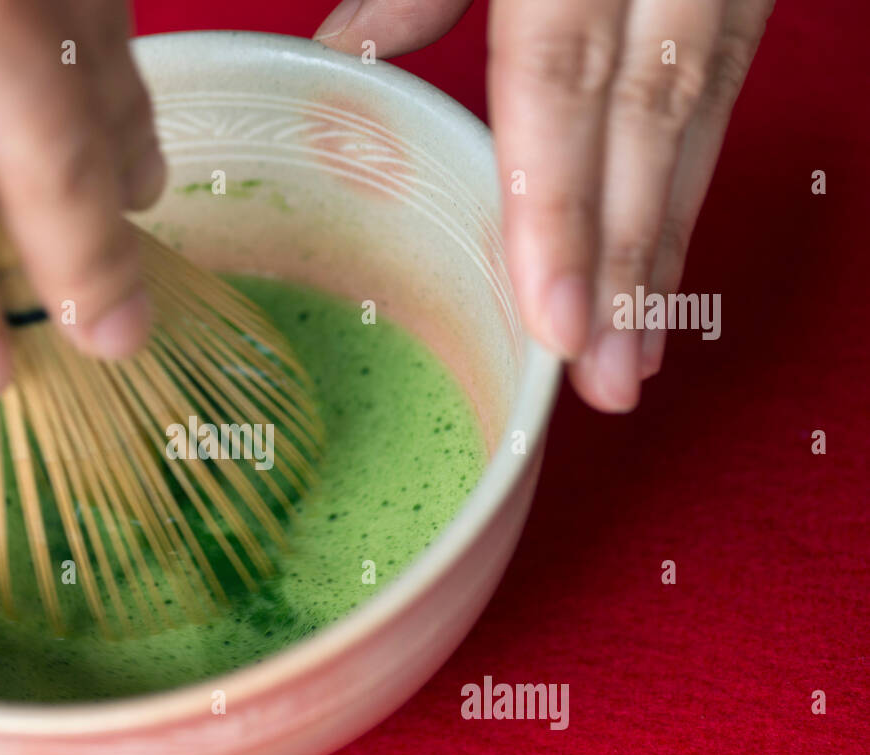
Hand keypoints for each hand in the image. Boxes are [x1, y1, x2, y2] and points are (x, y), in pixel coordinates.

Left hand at [315, 0, 772, 411]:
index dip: (558, 204)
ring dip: (671, 245)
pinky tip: (661, 265)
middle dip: (631, 259)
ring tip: (639, 356)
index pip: (562, 78)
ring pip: (704, 112)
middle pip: (653, 115)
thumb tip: (348, 57)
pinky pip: (724, 86)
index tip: (552, 316)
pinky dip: (688, 183)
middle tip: (609, 380)